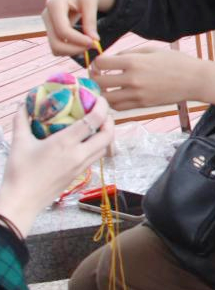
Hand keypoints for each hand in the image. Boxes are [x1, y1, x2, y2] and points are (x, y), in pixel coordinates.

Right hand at [0, 96, 113, 236]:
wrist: (21, 202)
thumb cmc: (19, 172)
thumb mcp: (19, 143)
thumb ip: (21, 121)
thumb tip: (21, 104)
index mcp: (65, 143)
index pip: (93, 120)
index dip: (101, 106)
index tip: (99, 98)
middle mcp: (78, 154)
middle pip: (108, 134)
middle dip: (109, 120)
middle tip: (101, 112)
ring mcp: (81, 166)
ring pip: (104, 147)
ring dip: (105, 134)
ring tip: (96, 125)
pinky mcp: (79, 175)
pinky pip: (96, 157)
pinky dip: (97, 146)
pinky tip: (86, 141)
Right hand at [42, 0, 116, 55]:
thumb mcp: (91, 1)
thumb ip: (91, 21)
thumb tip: (94, 41)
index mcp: (55, 4)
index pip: (63, 30)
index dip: (78, 40)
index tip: (95, 42)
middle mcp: (46, 15)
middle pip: (55, 43)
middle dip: (75, 49)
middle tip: (94, 46)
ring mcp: (47, 23)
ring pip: (55, 47)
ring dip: (73, 51)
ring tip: (90, 43)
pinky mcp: (51, 28)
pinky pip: (58, 45)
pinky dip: (70, 48)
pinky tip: (84, 43)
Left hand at [91, 47, 201, 109]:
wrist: (194, 80)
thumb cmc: (176, 61)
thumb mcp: (153, 50)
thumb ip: (130, 53)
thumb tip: (112, 59)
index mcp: (134, 62)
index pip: (101, 63)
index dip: (97, 62)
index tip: (100, 63)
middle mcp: (132, 79)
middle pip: (98, 82)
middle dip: (93, 78)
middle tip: (96, 76)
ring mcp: (137, 94)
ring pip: (106, 98)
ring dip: (101, 93)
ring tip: (104, 88)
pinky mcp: (142, 105)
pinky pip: (118, 107)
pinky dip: (112, 102)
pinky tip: (115, 95)